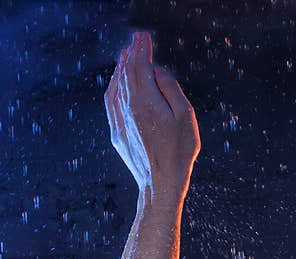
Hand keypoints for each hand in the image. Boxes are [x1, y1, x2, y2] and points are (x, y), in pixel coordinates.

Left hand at [104, 31, 200, 194]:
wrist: (160, 183)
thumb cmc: (178, 151)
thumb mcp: (185, 115)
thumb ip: (170, 88)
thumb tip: (157, 71)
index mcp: (145, 100)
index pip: (140, 66)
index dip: (142, 49)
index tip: (144, 37)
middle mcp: (128, 107)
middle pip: (127, 73)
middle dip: (132, 54)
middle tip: (137, 40)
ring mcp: (120, 121)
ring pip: (117, 86)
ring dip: (121, 68)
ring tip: (126, 56)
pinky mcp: (117, 133)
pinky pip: (110, 102)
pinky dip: (113, 86)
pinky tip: (117, 82)